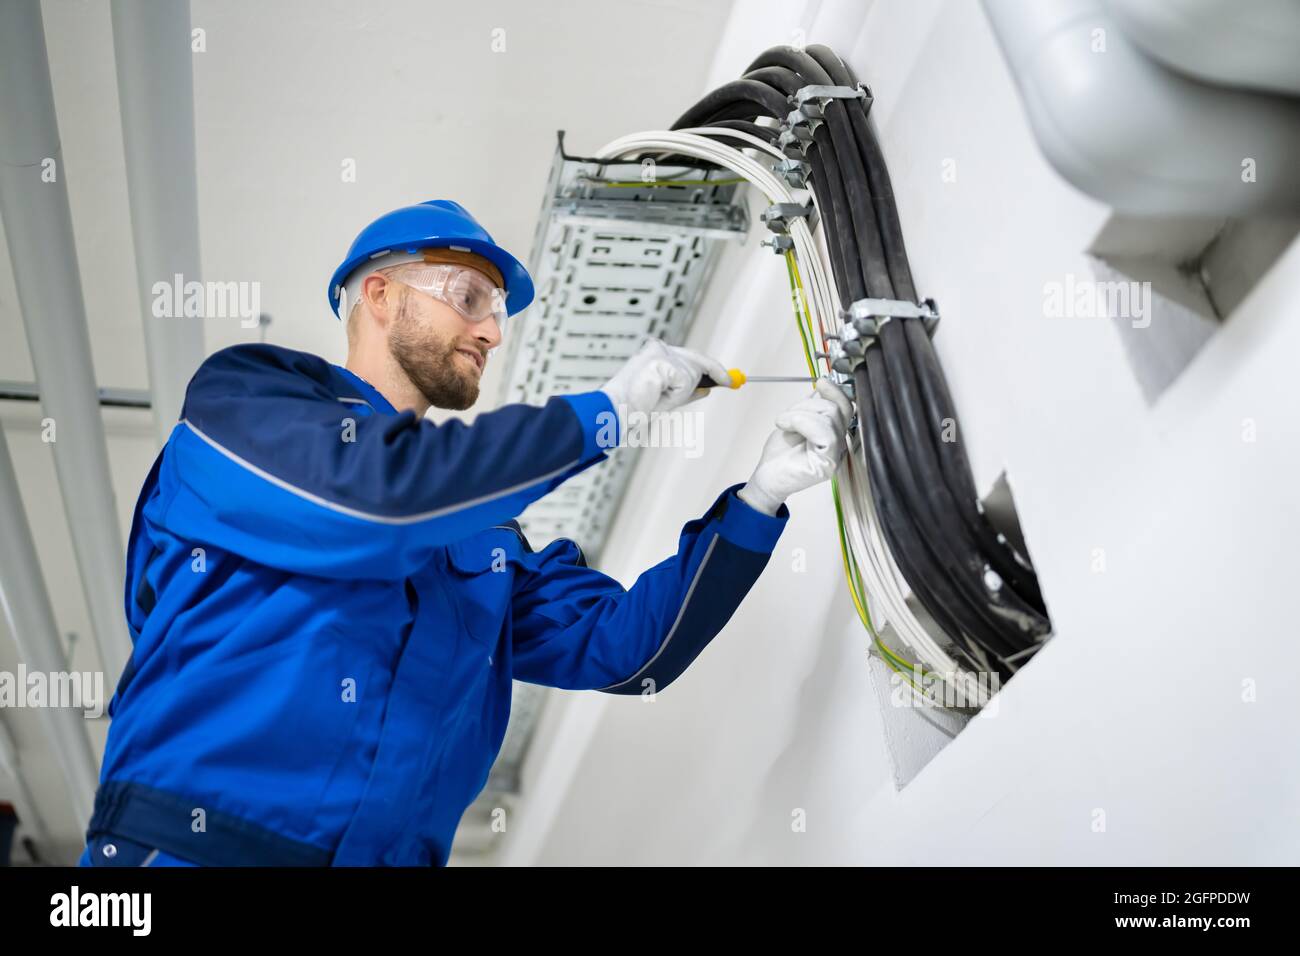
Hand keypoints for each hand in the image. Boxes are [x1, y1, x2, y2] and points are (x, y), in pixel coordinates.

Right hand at [600, 337, 729, 419]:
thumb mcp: (666, 398)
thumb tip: (706, 388)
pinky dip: (676, 394)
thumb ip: (686, 390)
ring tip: (658, 399)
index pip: (688, 357)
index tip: (725, 378)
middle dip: (716, 371)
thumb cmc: (634, 407)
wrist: (616, 412)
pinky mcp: (662, 362)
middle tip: (731, 382)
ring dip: (681, 393)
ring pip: (692, 374)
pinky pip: (685, 381)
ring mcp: (660, 353)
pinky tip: (658, 396)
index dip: (709, 367)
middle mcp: (658, 349)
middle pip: (696, 359)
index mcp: (655, 354)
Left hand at [737, 377, 852, 515]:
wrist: (766, 477)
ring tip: (783, 423)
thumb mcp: (795, 420)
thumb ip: (812, 407)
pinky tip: (787, 427)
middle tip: (786, 417)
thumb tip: (823, 387)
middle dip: (807, 405)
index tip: (821, 381)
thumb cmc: (779, 454)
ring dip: (800, 413)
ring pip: (830, 416)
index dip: (836, 392)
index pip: (846, 407)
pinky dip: (802, 422)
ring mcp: (835, 454)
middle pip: (836, 408)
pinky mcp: (828, 463)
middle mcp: (838, 444)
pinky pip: (825, 434)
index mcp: (833, 432)